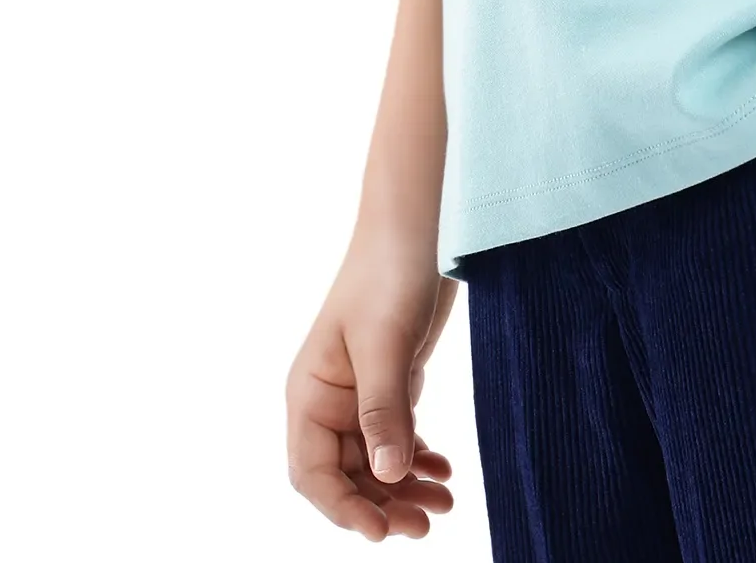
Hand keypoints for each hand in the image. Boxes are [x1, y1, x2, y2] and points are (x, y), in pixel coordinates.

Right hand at [287, 236, 459, 539]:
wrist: (418, 224)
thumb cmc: (389, 273)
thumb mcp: (385, 344)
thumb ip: (384, 411)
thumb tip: (387, 478)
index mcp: (310, 394)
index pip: (313, 473)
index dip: (343, 508)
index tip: (381, 531)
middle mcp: (330, 402)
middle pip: (348, 476)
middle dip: (383, 505)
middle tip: (426, 524)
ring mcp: (361, 395)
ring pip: (376, 463)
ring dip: (404, 488)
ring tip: (444, 504)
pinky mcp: (391, 383)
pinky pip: (398, 437)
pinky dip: (418, 458)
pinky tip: (443, 470)